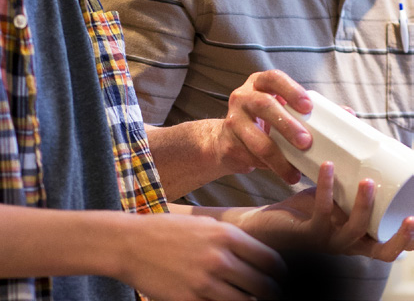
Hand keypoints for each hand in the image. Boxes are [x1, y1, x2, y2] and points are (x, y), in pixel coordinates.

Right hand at [120, 213, 285, 300]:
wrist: (131, 243)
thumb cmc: (169, 231)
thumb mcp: (205, 224)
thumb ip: (231, 239)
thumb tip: (257, 257)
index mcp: (226, 235)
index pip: (270, 261)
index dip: (280, 275)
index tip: (280, 280)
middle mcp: (220, 259)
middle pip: (264, 287)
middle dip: (273, 296)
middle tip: (273, 297)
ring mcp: (205, 284)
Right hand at [216, 70, 312, 182]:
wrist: (227, 139)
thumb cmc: (264, 121)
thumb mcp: (282, 108)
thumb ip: (309, 110)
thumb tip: (348, 113)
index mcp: (259, 83)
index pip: (273, 78)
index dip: (290, 90)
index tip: (308, 106)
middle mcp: (243, 97)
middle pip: (263, 105)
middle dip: (286, 124)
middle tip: (306, 142)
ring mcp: (232, 120)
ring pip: (255, 138)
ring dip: (278, 156)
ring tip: (294, 172)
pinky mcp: (228, 143)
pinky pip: (250, 157)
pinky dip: (268, 168)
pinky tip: (283, 174)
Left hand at [239, 161, 413, 261]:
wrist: (270, 223)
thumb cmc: (308, 202)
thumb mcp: (335, 185)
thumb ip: (346, 158)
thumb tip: (349, 113)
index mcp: (361, 237)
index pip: (391, 247)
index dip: (410, 239)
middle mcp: (349, 244)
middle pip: (383, 252)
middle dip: (400, 237)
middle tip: (410, 215)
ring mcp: (329, 240)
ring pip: (354, 230)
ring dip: (364, 206)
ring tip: (368, 181)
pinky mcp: (308, 231)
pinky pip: (321, 211)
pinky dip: (326, 187)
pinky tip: (328, 166)